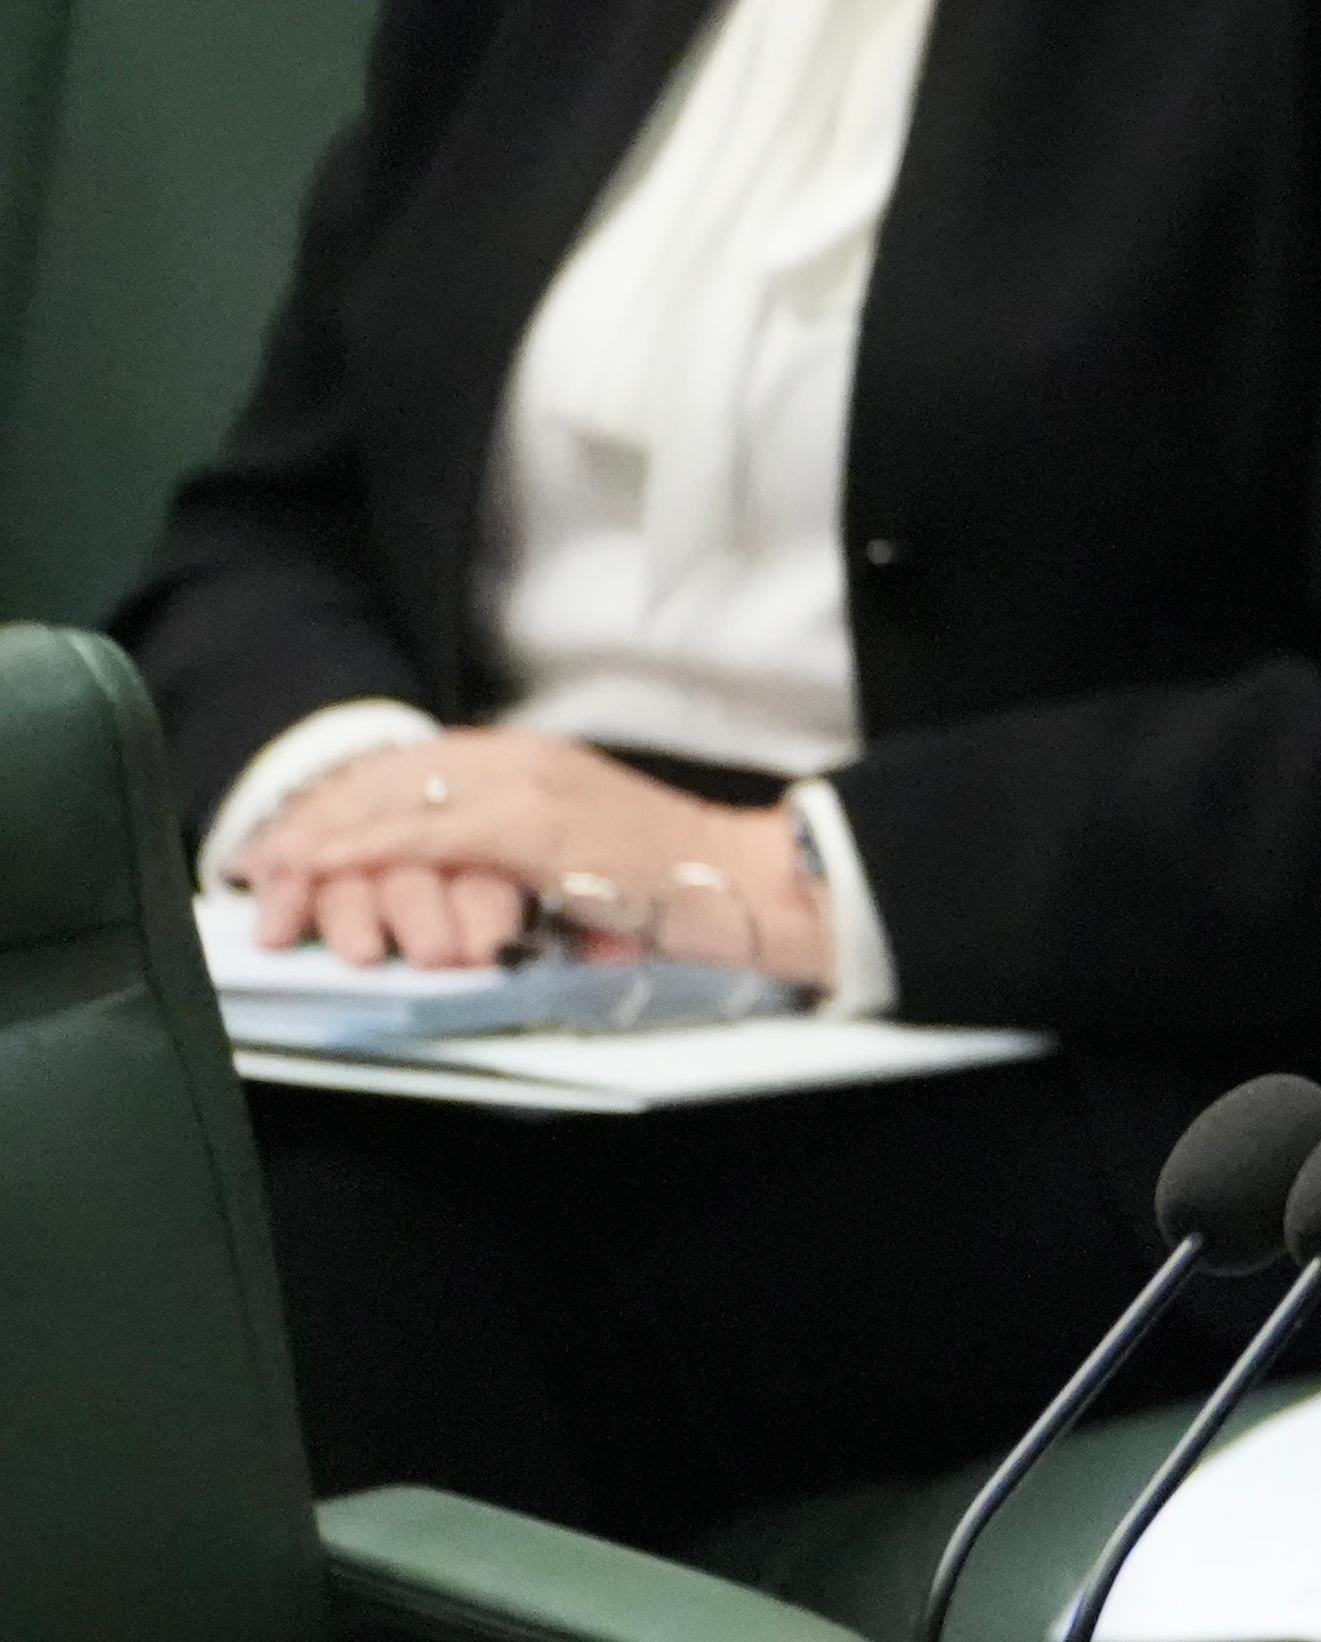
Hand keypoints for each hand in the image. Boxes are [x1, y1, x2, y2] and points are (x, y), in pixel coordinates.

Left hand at [234, 728, 829, 984]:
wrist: (743, 883)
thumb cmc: (670, 882)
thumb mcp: (573, 848)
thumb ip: (512, 845)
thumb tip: (455, 874)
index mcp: (529, 759)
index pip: (408, 767)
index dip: (341, 800)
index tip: (288, 835)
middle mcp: (520, 758)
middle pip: (387, 775)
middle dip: (314, 817)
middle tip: (255, 858)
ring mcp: (527, 787)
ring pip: (394, 799)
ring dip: (321, 835)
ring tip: (269, 869)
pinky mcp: (533, 827)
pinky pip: (425, 835)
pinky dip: (365, 851)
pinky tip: (322, 870)